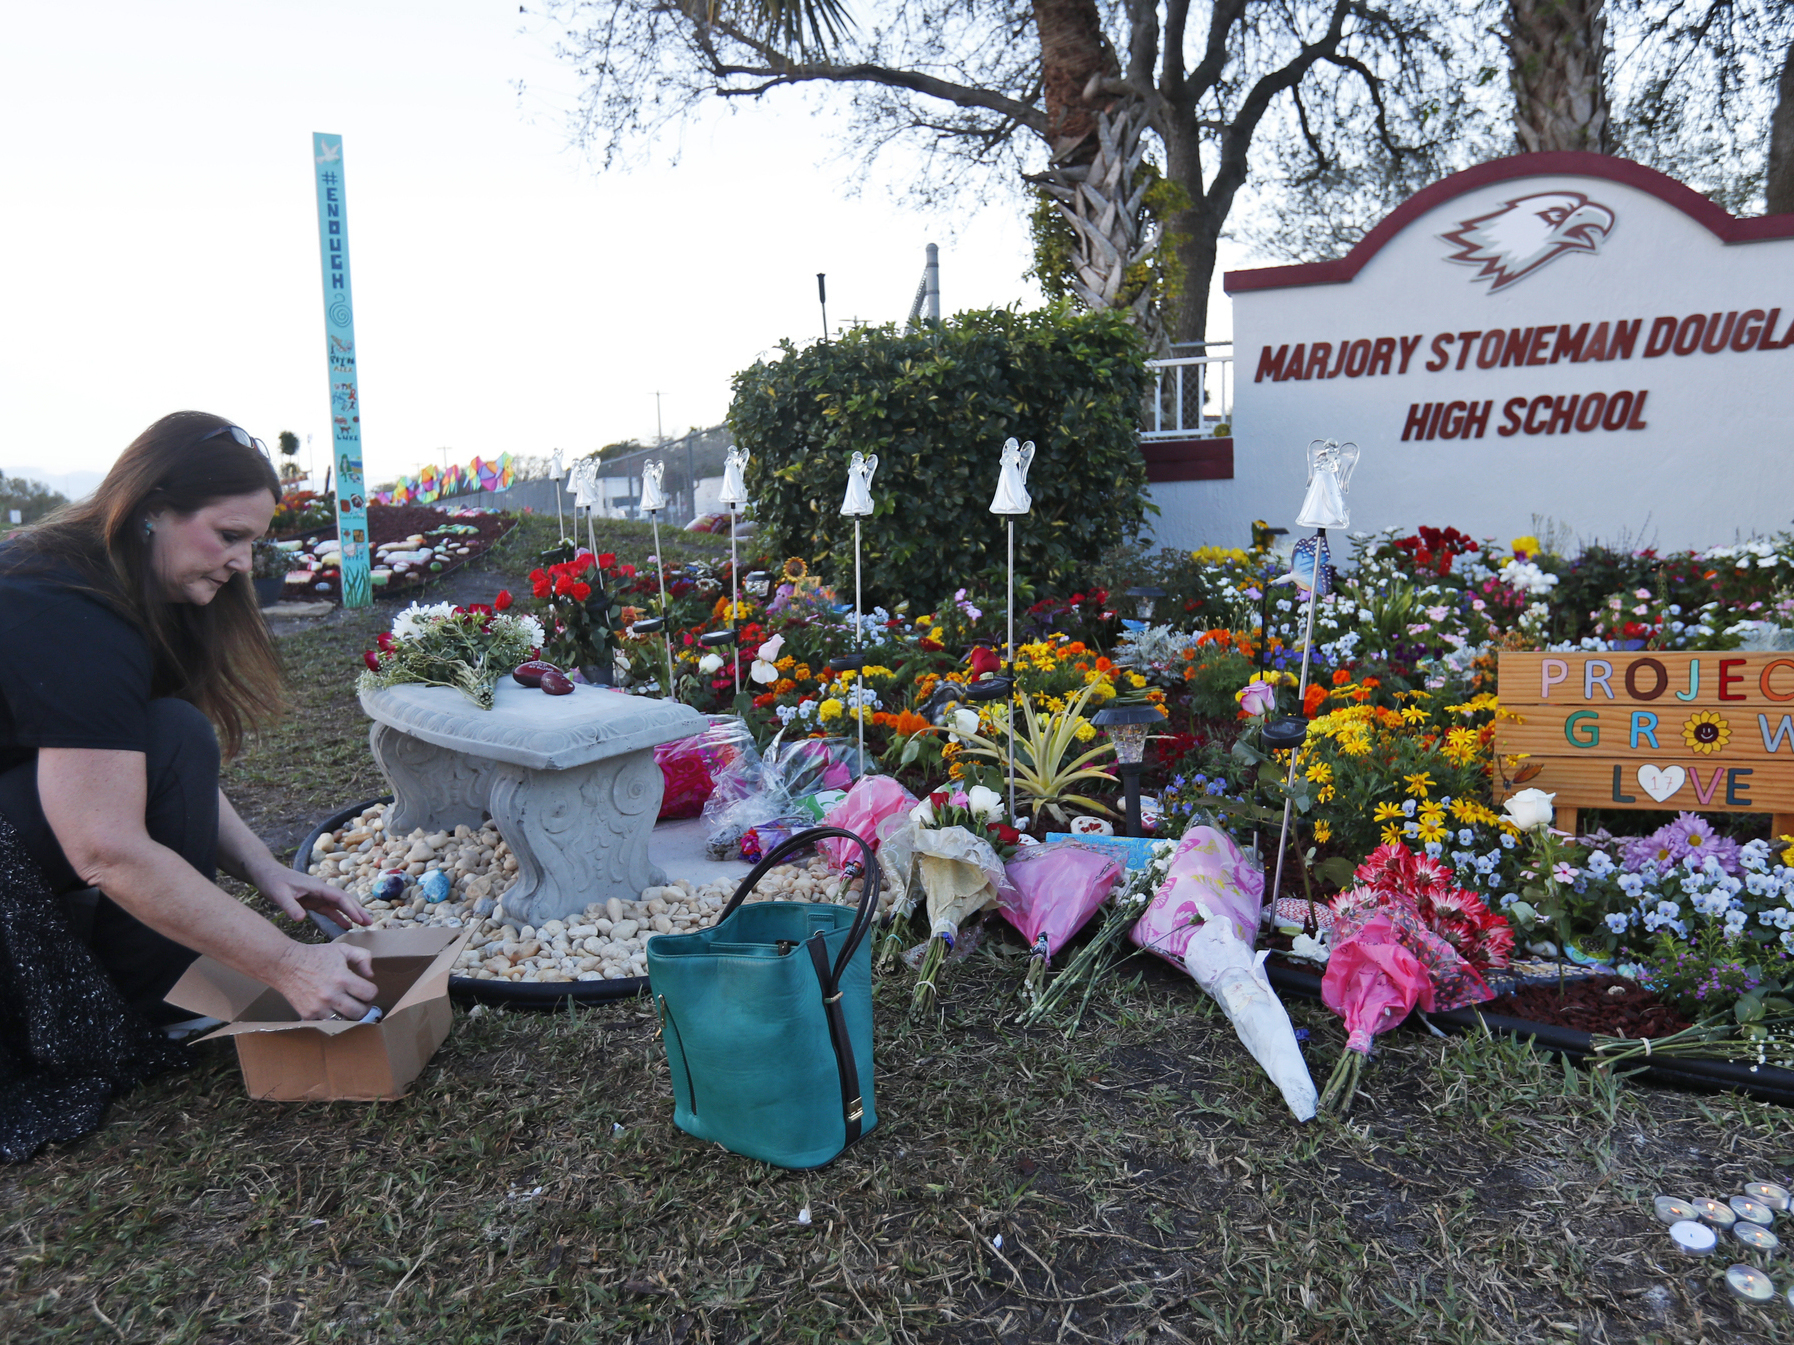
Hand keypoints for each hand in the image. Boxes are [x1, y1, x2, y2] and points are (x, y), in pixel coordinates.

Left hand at [253, 861, 371, 928]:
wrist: (266, 873)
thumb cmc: (273, 881)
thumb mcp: (279, 894)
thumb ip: (290, 907)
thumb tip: (301, 919)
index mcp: (318, 886)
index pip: (339, 897)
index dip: (351, 908)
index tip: (360, 919)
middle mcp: (321, 890)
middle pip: (344, 900)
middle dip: (358, 911)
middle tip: (370, 923)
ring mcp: (318, 895)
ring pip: (340, 905)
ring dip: (352, 914)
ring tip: (364, 925)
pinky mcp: (313, 901)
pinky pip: (329, 910)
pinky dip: (338, 917)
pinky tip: (346, 926)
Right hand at [272, 939, 378, 1020]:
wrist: (285, 964)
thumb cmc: (316, 955)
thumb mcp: (342, 949)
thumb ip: (362, 957)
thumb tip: (370, 975)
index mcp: (343, 978)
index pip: (369, 994)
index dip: (371, 992)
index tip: (367, 990)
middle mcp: (332, 995)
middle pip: (359, 1013)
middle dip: (364, 1007)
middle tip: (360, 1002)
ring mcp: (319, 1007)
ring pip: (344, 1021)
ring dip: (348, 1015)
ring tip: (347, 1007)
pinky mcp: (308, 1015)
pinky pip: (326, 1023)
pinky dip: (331, 1018)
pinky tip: (331, 1009)